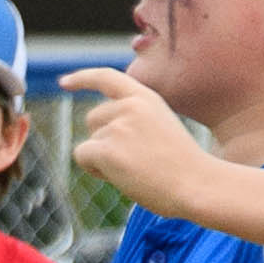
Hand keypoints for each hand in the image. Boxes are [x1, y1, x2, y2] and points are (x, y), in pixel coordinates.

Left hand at [63, 67, 217, 215]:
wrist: (198, 184)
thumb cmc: (184, 167)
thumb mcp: (162, 128)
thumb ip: (135, 120)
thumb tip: (100, 134)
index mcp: (146, 98)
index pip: (107, 78)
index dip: (83, 78)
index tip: (65, 82)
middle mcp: (130, 106)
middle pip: (92, 119)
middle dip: (103, 141)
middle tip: (134, 160)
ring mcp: (118, 127)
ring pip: (90, 142)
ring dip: (103, 159)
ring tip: (134, 170)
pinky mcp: (107, 150)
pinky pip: (83, 156)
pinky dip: (94, 170)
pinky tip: (121, 177)